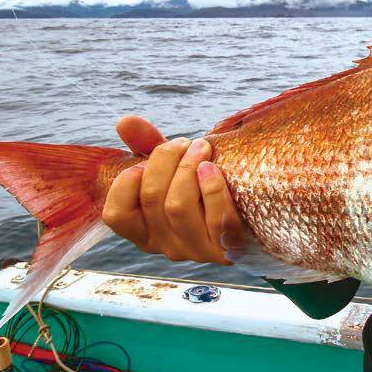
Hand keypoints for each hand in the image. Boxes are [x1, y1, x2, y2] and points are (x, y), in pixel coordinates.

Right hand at [102, 115, 245, 262]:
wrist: (255, 216)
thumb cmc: (203, 190)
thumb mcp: (172, 170)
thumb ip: (146, 147)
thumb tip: (124, 121)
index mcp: (145, 232)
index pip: (116, 215)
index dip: (126, 182)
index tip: (145, 159)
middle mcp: (166, 247)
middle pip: (152, 199)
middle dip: (165, 160)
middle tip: (184, 142)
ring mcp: (196, 251)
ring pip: (178, 206)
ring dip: (188, 168)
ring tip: (201, 147)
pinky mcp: (227, 249)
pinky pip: (216, 219)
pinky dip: (212, 188)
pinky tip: (212, 168)